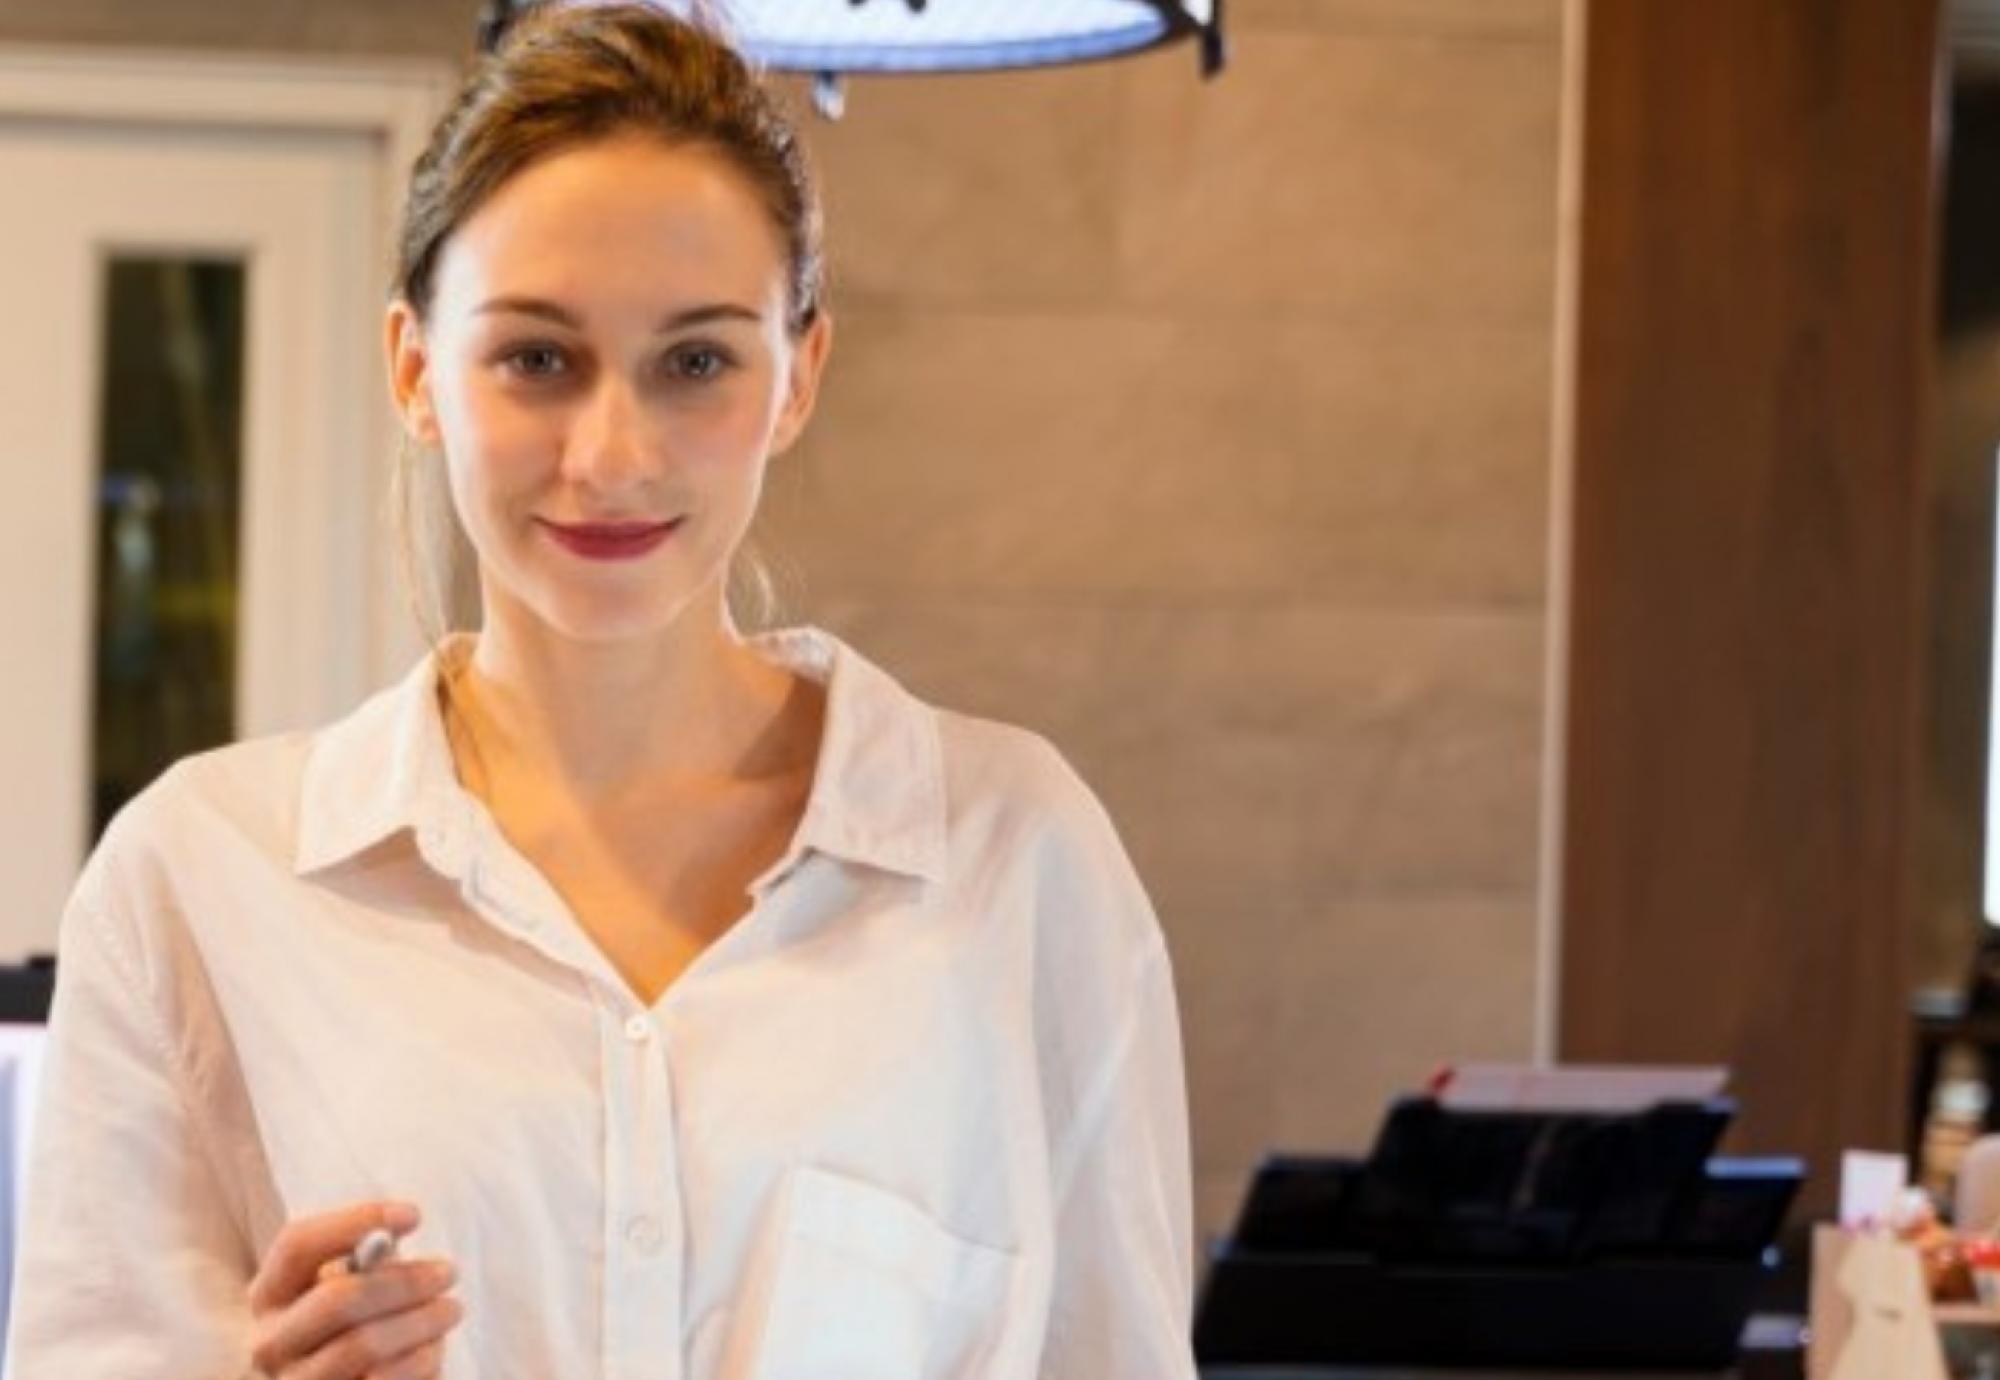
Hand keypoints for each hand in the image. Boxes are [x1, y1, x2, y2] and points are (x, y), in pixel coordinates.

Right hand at [246, 1201, 461, 1378]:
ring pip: (363, 1344)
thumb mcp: (353, 1285)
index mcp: (269, 1295)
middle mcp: (269, 1343)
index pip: (297, 1244)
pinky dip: (419, 1362)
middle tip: (449, 1272)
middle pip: (337, 1298)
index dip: (356, 1222)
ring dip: (421, 1322)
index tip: (414, 1215)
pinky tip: (434, 1351)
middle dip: (404, 1281)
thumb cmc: (359, 1324)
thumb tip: (390, 1234)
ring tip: (450, 1310)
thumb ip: (367, 1260)